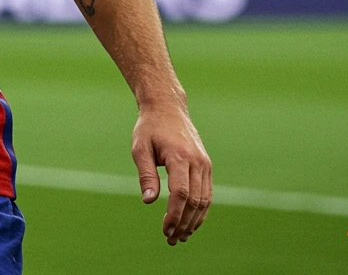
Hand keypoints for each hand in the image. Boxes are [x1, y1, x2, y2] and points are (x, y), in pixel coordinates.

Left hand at [131, 101, 211, 244]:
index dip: (174, 215)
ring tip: (181, 237)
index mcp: (179, 157)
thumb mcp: (140, 148)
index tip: (165, 230)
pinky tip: (190, 223)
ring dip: (194, 221)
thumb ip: (146, 175)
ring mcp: (204, 164)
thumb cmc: (150, 128)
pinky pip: (207, 193)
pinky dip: (200, 211)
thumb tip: (148, 201)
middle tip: (171, 240)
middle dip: (184, 223)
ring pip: (204, 200)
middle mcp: (197, 161)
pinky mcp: (206, 166)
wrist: (168, 108)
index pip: (180, 193)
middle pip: (195, 200)